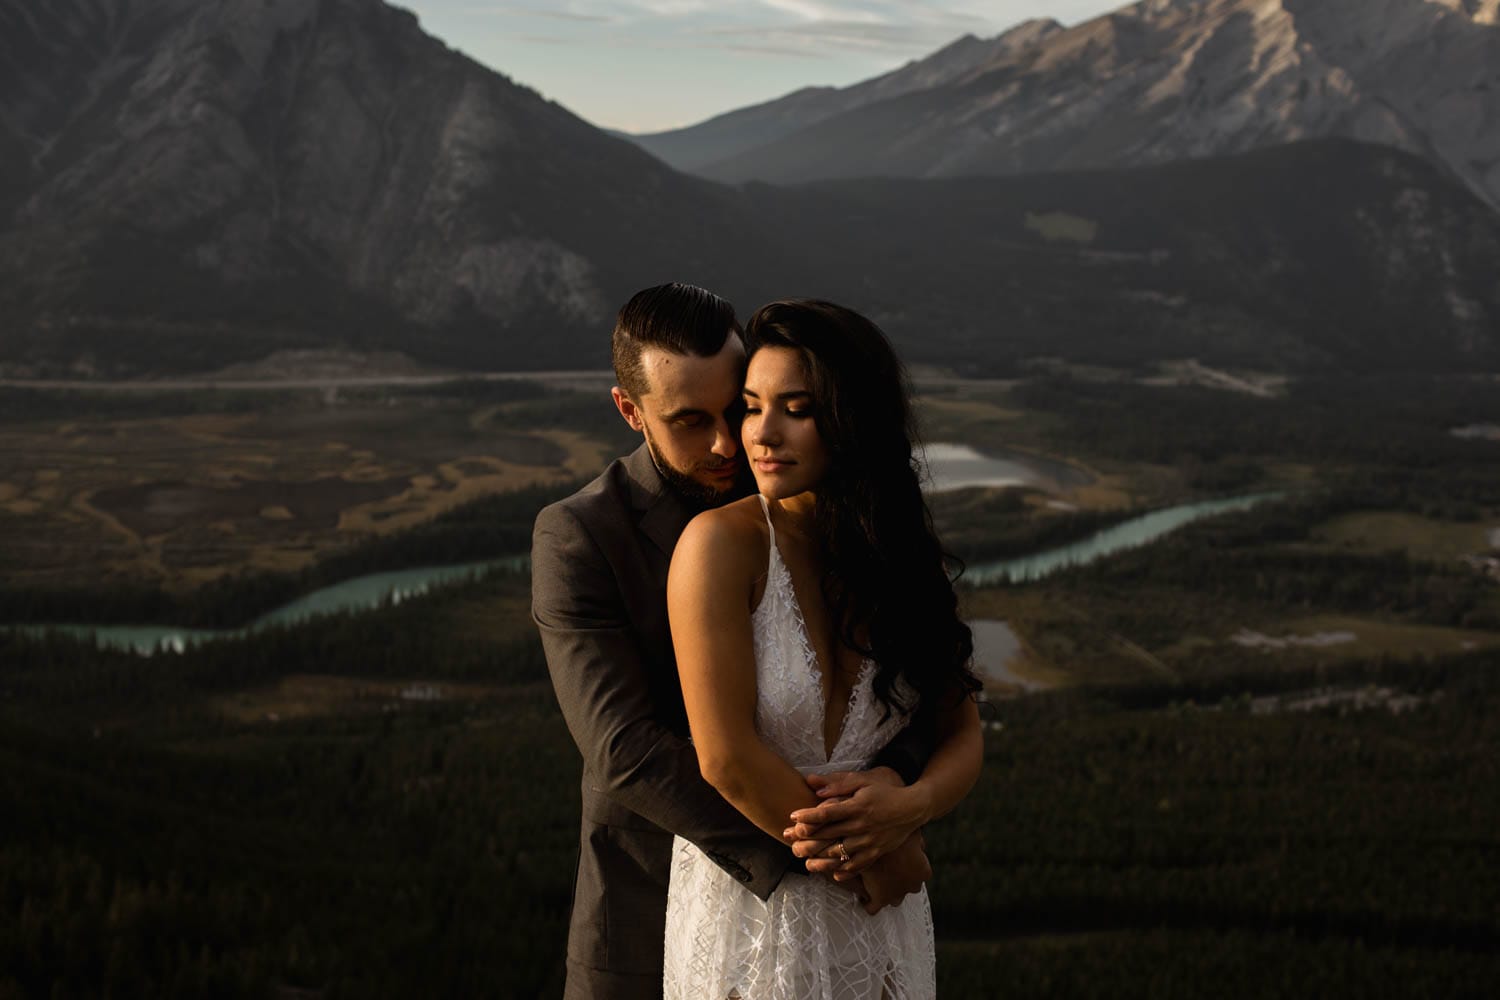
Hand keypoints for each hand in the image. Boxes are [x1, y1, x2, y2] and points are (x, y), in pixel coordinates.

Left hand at [786, 769, 928, 874]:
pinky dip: (846, 871)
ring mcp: (870, 841)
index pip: (828, 812)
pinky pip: (859, 865)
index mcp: (857, 806)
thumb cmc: (885, 792)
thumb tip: (814, 786)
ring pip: (841, 853)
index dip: (809, 815)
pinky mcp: (877, 852)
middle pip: (829, 835)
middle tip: (788, 840)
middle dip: (806, 839)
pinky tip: (833, 875)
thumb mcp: (864, 781)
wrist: (913, 808)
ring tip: (805, 862)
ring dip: (821, 859)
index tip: (793, 816)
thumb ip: (839, 784)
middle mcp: (862, 825)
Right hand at [855, 833, 930, 914]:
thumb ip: (919, 842)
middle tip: (886, 867)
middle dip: (898, 880)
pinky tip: (862, 890)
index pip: (921, 873)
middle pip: (908, 887)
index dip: (909, 865)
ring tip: (873, 878)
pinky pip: (872, 908)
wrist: (873, 839)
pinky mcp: (879, 900)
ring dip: (885, 891)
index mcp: (924, 872)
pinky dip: (868, 902)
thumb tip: (921, 846)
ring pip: (894, 900)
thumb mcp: (912, 832)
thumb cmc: (894, 832)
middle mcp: (913, 886)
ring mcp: (896, 895)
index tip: (898, 858)